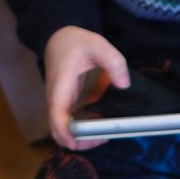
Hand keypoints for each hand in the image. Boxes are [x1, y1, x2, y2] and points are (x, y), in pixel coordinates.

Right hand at [43, 26, 129, 149]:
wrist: (57, 37)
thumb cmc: (75, 42)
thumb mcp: (96, 44)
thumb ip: (113, 61)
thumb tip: (124, 84)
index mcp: (61, 86)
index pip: (57, 116)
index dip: (67, 133)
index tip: (84, 140)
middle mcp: (56, 99)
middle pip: (58, 132)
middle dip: (78, 141)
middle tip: (103, 136)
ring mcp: (58, 103)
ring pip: (61, 131)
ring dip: (80, 138)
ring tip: (103, 132)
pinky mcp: (64, 104)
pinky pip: (68, 124)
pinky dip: (80, 130)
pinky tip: (98, 122)